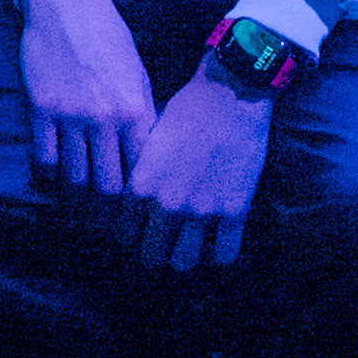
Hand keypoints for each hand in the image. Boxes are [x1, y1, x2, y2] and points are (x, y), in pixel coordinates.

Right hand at [18, 0, 156, 196]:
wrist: (69, 5)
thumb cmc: (109, 37)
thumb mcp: (138, 74)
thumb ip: (141, 116)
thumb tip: (143, 155)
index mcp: (135, 110)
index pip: (140, 170)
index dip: (137, 192)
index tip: (133, 204)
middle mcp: (104, 118)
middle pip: (107, 184)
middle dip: (107, 201)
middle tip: (104, 212)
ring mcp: (70, 116)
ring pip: (75, 177)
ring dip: (78, 190)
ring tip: (80, 195)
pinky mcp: (40, 110)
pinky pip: (44, 159)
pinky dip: (49, 172)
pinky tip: (54, 170)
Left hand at [119, 53, 273, 271]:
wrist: (229, 94)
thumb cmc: (185, 109)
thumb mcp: (149, 141)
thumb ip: (140, 175)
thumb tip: (131, 201)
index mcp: (141, 187)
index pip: (123, 235)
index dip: (131, 233)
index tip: (139, 229)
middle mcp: (167, 205)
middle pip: (151, 256)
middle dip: (155, 250)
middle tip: (164, 240)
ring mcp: (202, 211)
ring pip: (183, 263)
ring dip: (184, 256)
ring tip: (189, 244)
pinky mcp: (234, 211)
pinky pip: (223, 255)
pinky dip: (218, 254)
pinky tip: (217, 242)